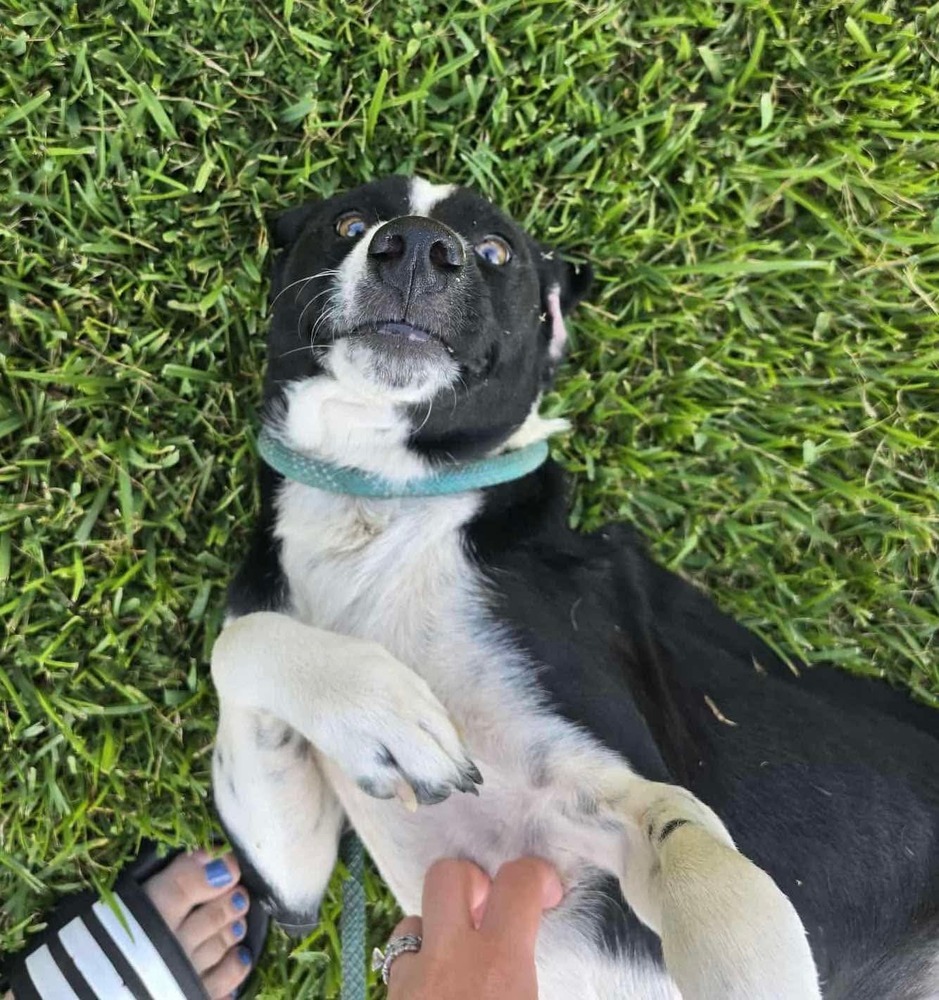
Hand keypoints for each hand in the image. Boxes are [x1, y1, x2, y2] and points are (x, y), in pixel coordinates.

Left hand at [385, 857, 562, 998]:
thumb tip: (528, 963)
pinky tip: (437, 993)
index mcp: (498, 965)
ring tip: (459, 963)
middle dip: (471, 879)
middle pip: (447, 874)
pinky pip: (398, 967)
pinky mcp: (385, 997)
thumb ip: (529, 978)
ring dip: (437, 931)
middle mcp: (447, 959)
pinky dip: (418, 970)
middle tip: (491, 912)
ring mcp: (408, 979)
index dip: (538, 874)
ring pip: (411, 920)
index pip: (518, 882)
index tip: (547, 891)